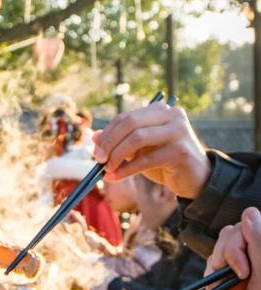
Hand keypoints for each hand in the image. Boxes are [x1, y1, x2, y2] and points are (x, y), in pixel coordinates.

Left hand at [92, 102, 210, 198]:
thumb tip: (93, 137)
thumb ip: (120, 141)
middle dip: (109, 141)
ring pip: (137, 138)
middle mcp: (171, 115)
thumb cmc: (165, 162)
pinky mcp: (180, 151)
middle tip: (98, 158)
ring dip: (116, 155)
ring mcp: (178, 131)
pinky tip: (114, 177)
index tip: (95, 150)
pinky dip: (126, 169)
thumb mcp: (140, 150)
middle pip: (130, 122)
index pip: (126, 117)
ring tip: (106, 169)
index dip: (107, 133)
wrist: (196, 178)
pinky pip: (145, 159)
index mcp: (160, 110)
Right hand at [207, 207, 260, 289]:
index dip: (235, 248)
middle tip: (235, 284)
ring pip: (213, 265)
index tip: (243, 271)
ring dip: (216, 288)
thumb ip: (258, 242)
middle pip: (223, 244)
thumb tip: (250, 213)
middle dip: (222, 268)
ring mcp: (239, 274)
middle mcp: (252, 258)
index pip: (240, 230)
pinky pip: (210, 286)